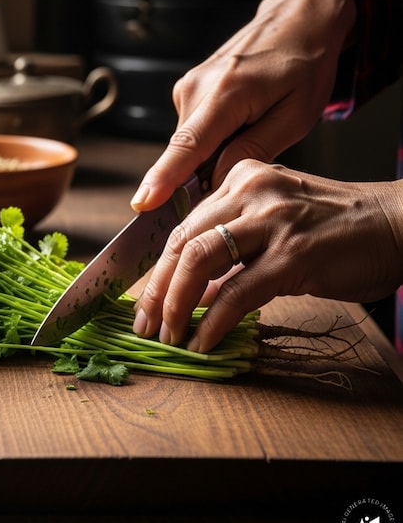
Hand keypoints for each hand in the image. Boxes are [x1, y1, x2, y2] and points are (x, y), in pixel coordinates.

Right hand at [130, 0, 356, 211]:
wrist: (299, 18)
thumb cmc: (305, 66)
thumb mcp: (296, 115)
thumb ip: (254, 149)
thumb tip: (213, 181)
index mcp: (227, 93)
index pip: (187, 145)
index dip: (164, 178)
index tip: (142, 202)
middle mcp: (196, 88)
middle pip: (187, 153)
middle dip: (208, 171)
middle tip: (250, 158)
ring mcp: (187, 87)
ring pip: (190, 144)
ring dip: (214, 152)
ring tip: (254, 126)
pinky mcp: (187, 89)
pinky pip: (193, 130)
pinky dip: (213, 138)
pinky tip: (242, 119)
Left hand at [133, 160, 402, 351]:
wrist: (399, 225)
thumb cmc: (336, 230)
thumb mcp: (273, 225)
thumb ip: (231, 250)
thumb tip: (191, 293)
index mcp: (241, 180)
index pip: (183, 226)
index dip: (156, 269)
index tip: (145, 301)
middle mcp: (250, 191)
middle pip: (182, 242)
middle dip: (156, 289)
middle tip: (145, 324)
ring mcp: (271, 221)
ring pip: (199, 261)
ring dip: (175, 304)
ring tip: (168, 335)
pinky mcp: (293, 254)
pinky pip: (237, 292)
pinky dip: (214, 321)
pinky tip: (203, 342)